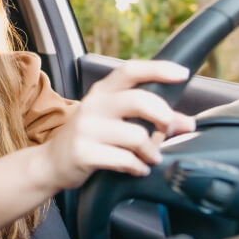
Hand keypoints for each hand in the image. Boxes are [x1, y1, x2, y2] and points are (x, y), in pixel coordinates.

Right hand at [41, 60, 195, 189]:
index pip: (131, 70)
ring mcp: (86, 129)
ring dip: (151, 151)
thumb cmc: (90, 137)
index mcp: (102, 91)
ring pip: (136, 136)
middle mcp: (93, 105)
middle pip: (139, 100)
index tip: (183, 73)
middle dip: (164, 117)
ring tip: (150, 157)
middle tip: (169, 130)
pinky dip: (138, 167)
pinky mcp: (83, 152)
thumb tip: (187, 123)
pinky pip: (125, 160)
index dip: (158, 69)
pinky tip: (137, 168)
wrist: (52, 163)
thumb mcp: (114, 119)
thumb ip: (149, 117)